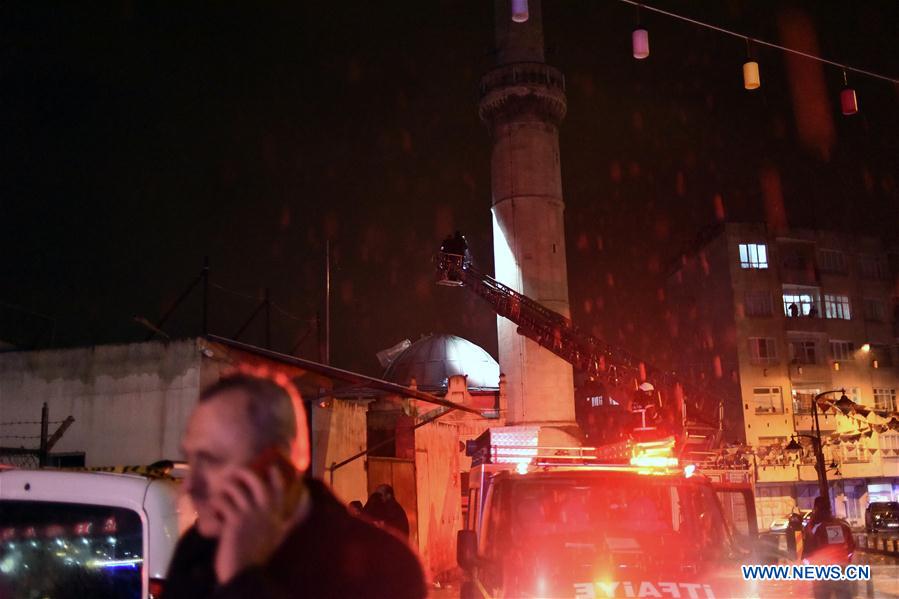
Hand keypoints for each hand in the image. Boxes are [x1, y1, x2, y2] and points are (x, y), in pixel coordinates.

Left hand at [211, 465, 292, 584]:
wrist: (245, 573)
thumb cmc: (262, 552)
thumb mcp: (282, 533)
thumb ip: (294, 518)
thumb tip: (307, 499)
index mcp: (277, 515)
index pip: (279, 489)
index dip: (275, 475)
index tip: (272, 466)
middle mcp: (264, 511)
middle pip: (255, 482)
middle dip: (244, 473)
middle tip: (236, 472)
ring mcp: (248, 515)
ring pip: (236, 489)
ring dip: (226, 487)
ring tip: (221, 490)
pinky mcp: (233, 521)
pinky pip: (222, 502)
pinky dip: (215, 502)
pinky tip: (213, 506)